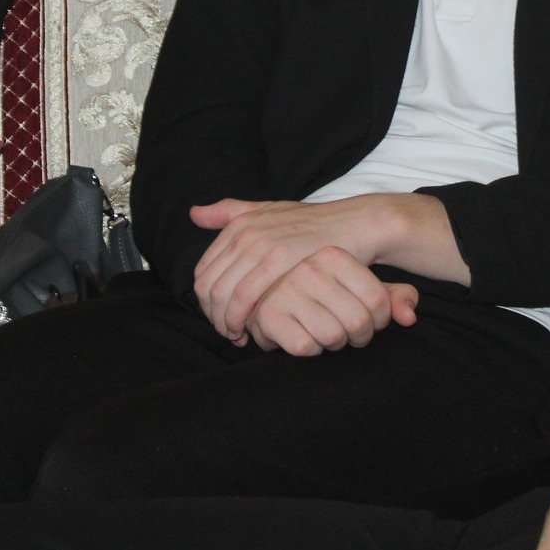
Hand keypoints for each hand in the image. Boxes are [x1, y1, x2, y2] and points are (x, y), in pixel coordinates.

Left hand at [190, 196, 400, 341]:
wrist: (356, 224)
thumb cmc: (315, 226)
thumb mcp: (270, 212)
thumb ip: (231, 212)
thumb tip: (194, 213)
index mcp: (239, 223)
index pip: (203, 271)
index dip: (207, 302)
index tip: (222, 319)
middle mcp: (244, 231)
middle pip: (208, 286)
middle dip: (214, 317)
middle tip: (230, 334)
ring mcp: (261, 243)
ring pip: (223, 295)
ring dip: (226, 323)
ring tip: (240, 337)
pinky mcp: (279, 259)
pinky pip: (245, 297)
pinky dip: (242, 320)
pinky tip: (254, 332)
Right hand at [243, 251, 419, 355]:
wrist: (268, 304)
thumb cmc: (323, 300)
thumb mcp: (361, 291)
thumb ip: (392, 298)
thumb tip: (410, 317)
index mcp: (333, 255)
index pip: (378, 300)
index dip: (379, 320)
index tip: (368, 320)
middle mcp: (308, 267)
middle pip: (358, 321)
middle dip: (357, 337)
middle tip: (346, 333)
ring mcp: (285, 289)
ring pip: (333, 336)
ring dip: (333, 345)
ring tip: (324, 334)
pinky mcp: (268, 314)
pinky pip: (306, 347)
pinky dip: (310, 351)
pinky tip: (303, 338)